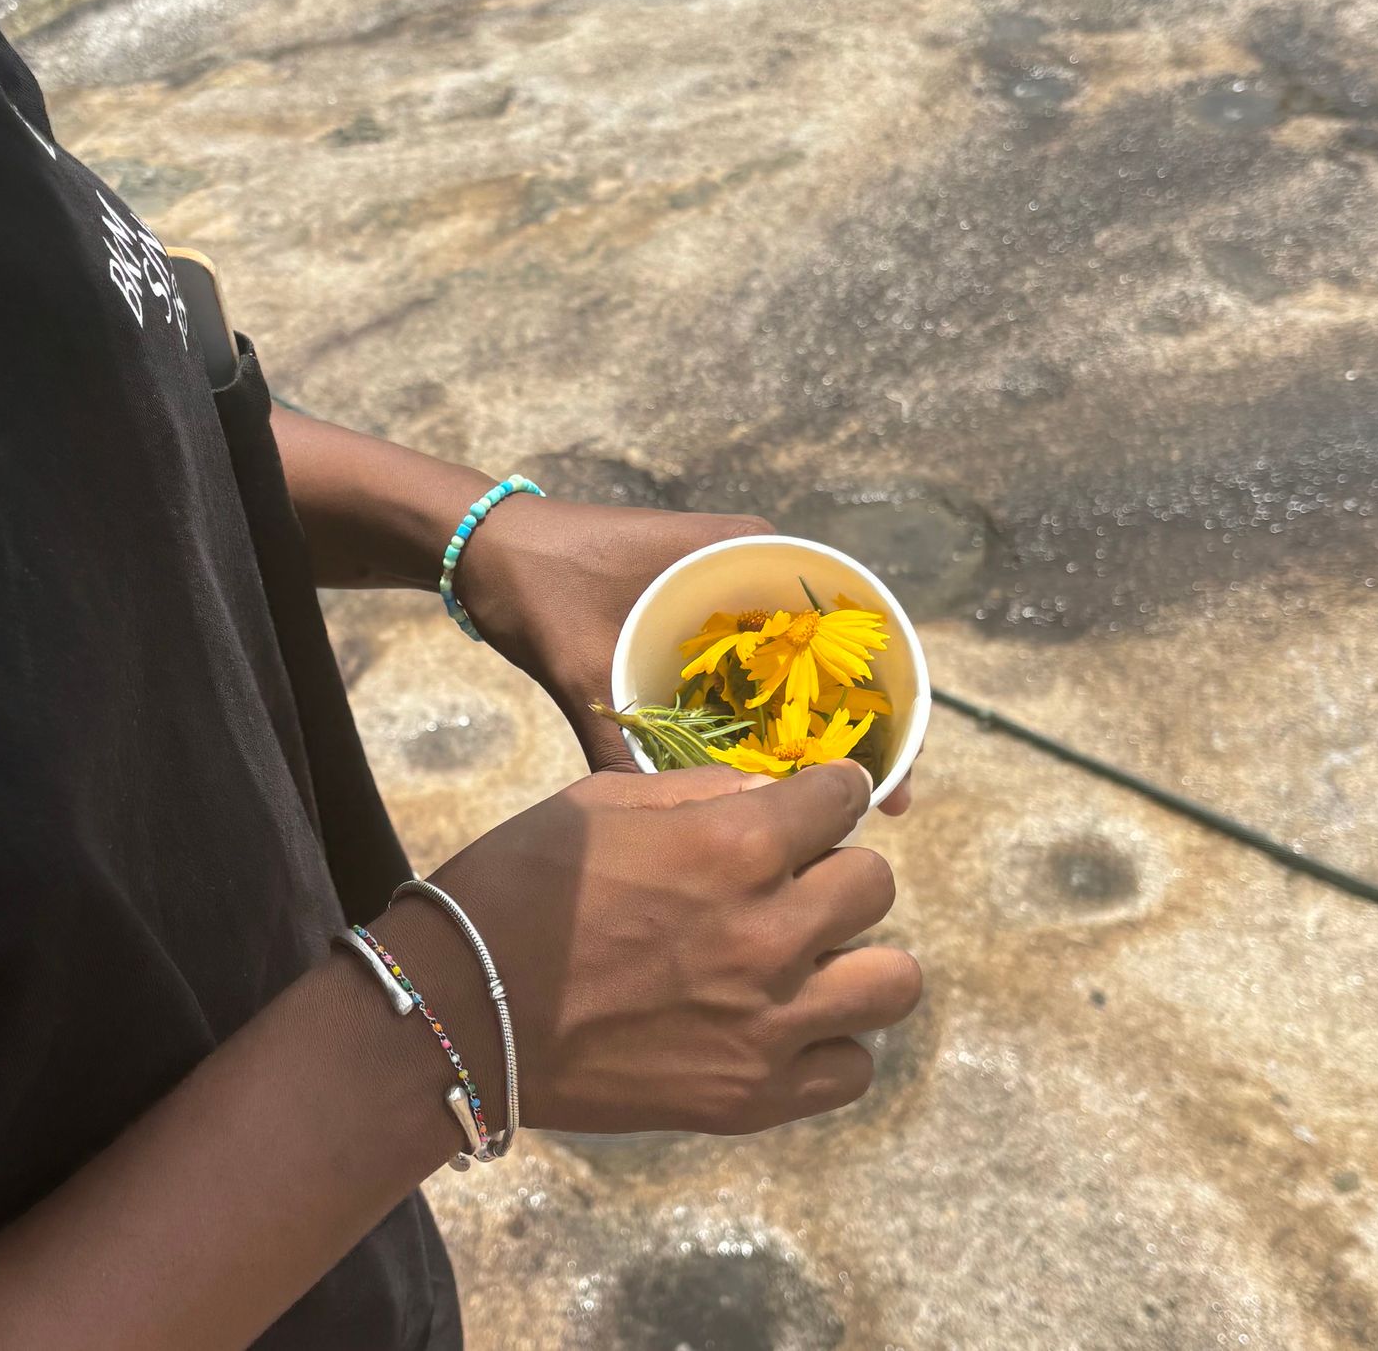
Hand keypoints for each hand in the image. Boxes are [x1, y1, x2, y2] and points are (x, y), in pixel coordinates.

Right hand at [372, 759, 920, 1134]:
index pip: (844, 797)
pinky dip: (830, 1045)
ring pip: (893, 982)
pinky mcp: (752, 1097)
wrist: (458, 1008)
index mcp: (737, 844)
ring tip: (808, 962)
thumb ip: (704, 793)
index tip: (813, 805)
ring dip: (856, 961)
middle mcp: (772, 931)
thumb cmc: (517, 885)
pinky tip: (785, 1027)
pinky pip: (853, 1068)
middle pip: (875, 885)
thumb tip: (771, 794)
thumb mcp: (604, 799)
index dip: (828, 794)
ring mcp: (769, 1023)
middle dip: (836, 871)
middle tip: (790, 885)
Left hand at [456, 497, 911, 812]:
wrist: (486, 549)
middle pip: (837, 655)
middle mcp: (755, 562)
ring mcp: (733, 587)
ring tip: (837, 803)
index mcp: (749, 551)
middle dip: (860, 730)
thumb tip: (662, 829)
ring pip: (802, 668)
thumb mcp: (584, 661)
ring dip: (819, 728)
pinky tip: (776, 773)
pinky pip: (761, 669)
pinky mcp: (706, 611)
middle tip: (877, 805)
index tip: (891, 775)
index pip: (851, 628)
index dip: (885, 706)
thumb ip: (617, 738)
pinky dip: (773, 716)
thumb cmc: (541, 584)